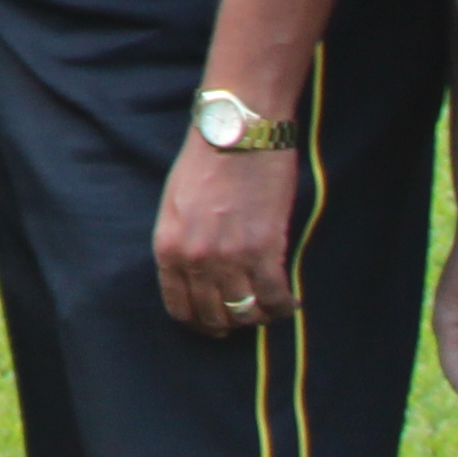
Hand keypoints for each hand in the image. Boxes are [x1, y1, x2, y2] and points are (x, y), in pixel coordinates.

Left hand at [152, 137, 298, 338]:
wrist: (236, 133)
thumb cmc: (205, 161)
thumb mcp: (174, 205)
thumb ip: (180, 243)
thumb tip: (194, 275)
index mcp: (168, 248)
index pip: (179, 307)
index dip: (198, 322)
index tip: (214, 324)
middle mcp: (195, 259)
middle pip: (214, 316)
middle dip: (229, 323)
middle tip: (244, 316)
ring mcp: (229, 257)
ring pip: (245, 312)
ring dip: (258, 316)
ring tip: (267, 307)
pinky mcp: (264, 250)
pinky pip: (275, 298)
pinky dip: (284, 307)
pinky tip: (290, 302)